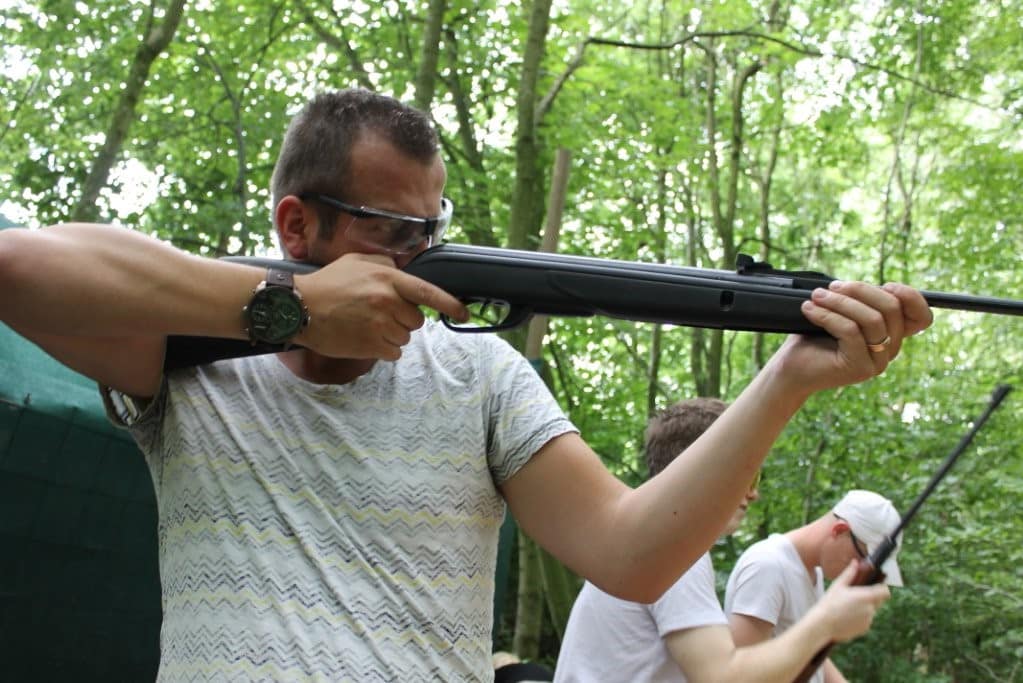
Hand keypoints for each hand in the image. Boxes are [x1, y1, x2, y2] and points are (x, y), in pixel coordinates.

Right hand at [293, 253, 467, 359]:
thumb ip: (385, 263)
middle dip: (403, 319)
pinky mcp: (372, 345)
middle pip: (416, 320)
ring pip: (404, 337)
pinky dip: (383, 348)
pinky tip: (364, 337)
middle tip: (377, 313)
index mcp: (388, 278)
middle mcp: (388, 301)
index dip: (450, 304)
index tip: (464, 313)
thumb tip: (404, 268)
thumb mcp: (356, 261)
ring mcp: (380, 325)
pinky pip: (393, 352)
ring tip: (366, 324)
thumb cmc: (327, 283)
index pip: (428, 292)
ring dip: (391, 334)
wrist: (300, 307)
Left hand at [772, 280, 932, 395]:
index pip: (922, 317)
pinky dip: (827, 315)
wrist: (792, 370)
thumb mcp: (842, 314)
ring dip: (840, 301)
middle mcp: (890, 350)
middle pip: (892, 308)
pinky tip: (809, 310)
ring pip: (871, 319)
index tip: (887, 284)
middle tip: (831, 288)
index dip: (911, 296)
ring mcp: (877, 362)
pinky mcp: (859, 368)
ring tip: (816, 297)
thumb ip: (860, 302)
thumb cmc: (814, 340)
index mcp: (891, 335)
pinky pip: (850, 331)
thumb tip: (860, 284)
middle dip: (860, 290)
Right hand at [814, 560, 890, 642]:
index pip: (885, 592)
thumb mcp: (838, 585)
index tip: (876, 586)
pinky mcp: (865, 629)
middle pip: (879, 601)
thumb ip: (850, 573)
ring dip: (864, 608)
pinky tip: (847, 616)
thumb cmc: (829, 603)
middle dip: (871, 598)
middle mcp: (870, 609)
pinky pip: (866, 620)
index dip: (882, 588)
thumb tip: (855, 562)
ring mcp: (868, 620)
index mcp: (866, 597)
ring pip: (871, 611)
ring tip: (848, 608)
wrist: (823, 624)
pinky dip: (860, 618)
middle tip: (856, 596)